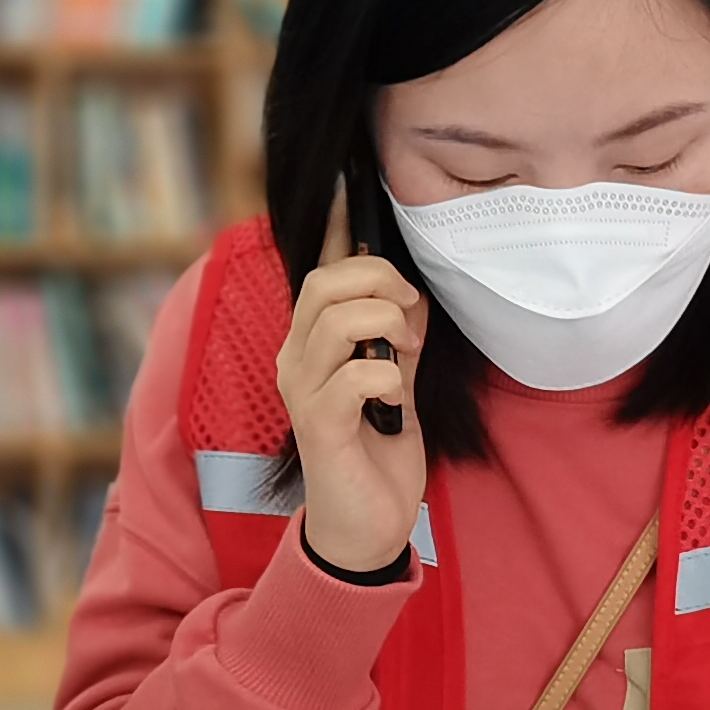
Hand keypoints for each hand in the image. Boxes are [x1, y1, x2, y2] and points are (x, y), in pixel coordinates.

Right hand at [275, 252, 427, 575]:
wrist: (368, 526)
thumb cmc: (378, 452)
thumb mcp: (398, 381)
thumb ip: (399, 336)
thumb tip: (413, 293)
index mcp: (311, 343)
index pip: (315, 270)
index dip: (331, 226)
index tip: (348, 183)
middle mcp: (295, 359)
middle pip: (322, 281)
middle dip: (379, 281)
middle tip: (411, 318)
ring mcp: (302, 391)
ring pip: (336, 320)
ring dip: (387, 326)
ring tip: (406, 356)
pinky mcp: (319, 425)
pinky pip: (355, 375)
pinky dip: (388, 376)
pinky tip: (395, 400)